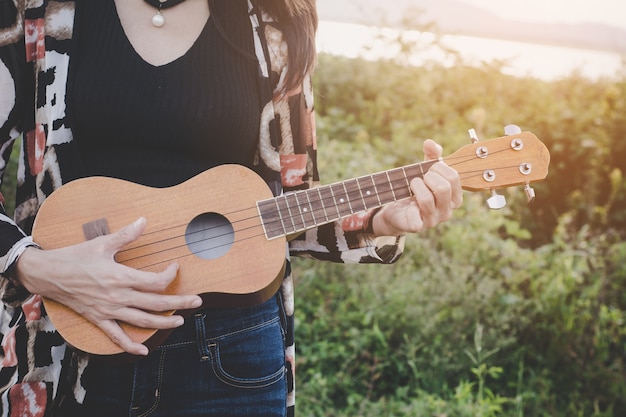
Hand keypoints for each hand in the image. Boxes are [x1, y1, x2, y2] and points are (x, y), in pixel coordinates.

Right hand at [16, 217, 202, 355]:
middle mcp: (118, 296)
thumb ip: (126, 234)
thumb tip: (144, 220)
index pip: (155, 282)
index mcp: (121, 276)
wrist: (47, 274)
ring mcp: (108, 310)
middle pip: (156, 304)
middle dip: (180, 303)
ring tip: (180, 322)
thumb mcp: (102, 243)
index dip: (170, 275)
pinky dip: (130, 345)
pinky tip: (143, 350)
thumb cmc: (75, 257)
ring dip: (163, 323)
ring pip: (142, 321)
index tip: (175, 266)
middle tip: (197, 302)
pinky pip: (116, 336)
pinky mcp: (98, 319)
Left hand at [372, 139, 462, 235]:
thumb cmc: (415, 189)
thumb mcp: (424, 170)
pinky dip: (410, 204)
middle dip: (428, 176)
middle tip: (420, 176)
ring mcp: (433, 220)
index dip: (439, 167)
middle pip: (443, 188)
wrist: (396, 210)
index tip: (429, 168)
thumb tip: (430, 143)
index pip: (454, 177)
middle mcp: (447, 211)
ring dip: (416, 185)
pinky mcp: (418, 226)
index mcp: (454, 198)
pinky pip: (416, 216)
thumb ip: (431, 156)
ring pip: (427, 199)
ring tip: (412, 184)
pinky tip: (408, 201)